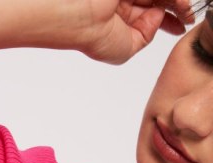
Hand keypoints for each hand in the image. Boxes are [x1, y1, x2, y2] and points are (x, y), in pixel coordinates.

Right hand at [75, 0, 194, 63]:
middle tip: (188, 16)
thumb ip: (145, 36)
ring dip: (176, 2)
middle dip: (176, 9)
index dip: (168, 20)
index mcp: (119, 21)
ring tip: (186, 11)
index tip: (182, 24)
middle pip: (157, 3)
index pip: (149, 16)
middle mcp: (123, 5)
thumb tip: (158, 17)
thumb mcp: (126, 50)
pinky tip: (179, 4)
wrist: (81, 20)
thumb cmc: (95, 38)